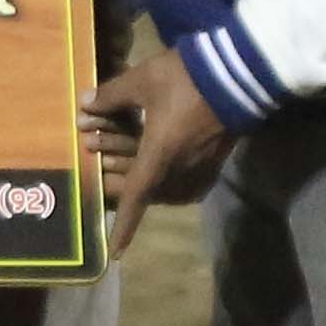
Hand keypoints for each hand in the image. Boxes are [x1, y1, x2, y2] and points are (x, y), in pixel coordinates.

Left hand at [85, 44, 231, 256]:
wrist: (241, 71)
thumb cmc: (186, 78)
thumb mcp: (142, 80)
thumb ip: (110, 95)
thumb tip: (84, 104)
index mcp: (160, 156)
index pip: (135, 198)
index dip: (123, 227)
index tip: (114, 253)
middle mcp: (181, 170)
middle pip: (144, 189)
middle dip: (115, 176)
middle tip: (95, 157)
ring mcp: (201, 167)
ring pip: (163, 186)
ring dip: (138, 173)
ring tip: (117, 156)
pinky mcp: (213, 160)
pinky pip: (182, 180)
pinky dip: (162, 176)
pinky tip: (156, 164)